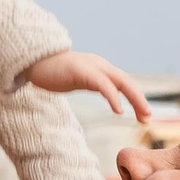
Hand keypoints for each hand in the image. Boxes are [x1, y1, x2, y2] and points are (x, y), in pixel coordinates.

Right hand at [22, 51, 152, 120]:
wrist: (31, 61)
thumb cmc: (51, 72)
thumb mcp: (77, 79)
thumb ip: (90, 84)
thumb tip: (99, 93)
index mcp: (99, 69)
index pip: (123, 84)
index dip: (135, 99)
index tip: (143, 116)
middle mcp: (99, 66)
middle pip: (127, 82)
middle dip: (140, 100)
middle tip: (149, 118)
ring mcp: (91, 67)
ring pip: (120, 82)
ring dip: (134, 99)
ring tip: (143, 115)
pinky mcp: (82, 71)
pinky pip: (102, 85)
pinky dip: (113, 97)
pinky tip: (118, 110)